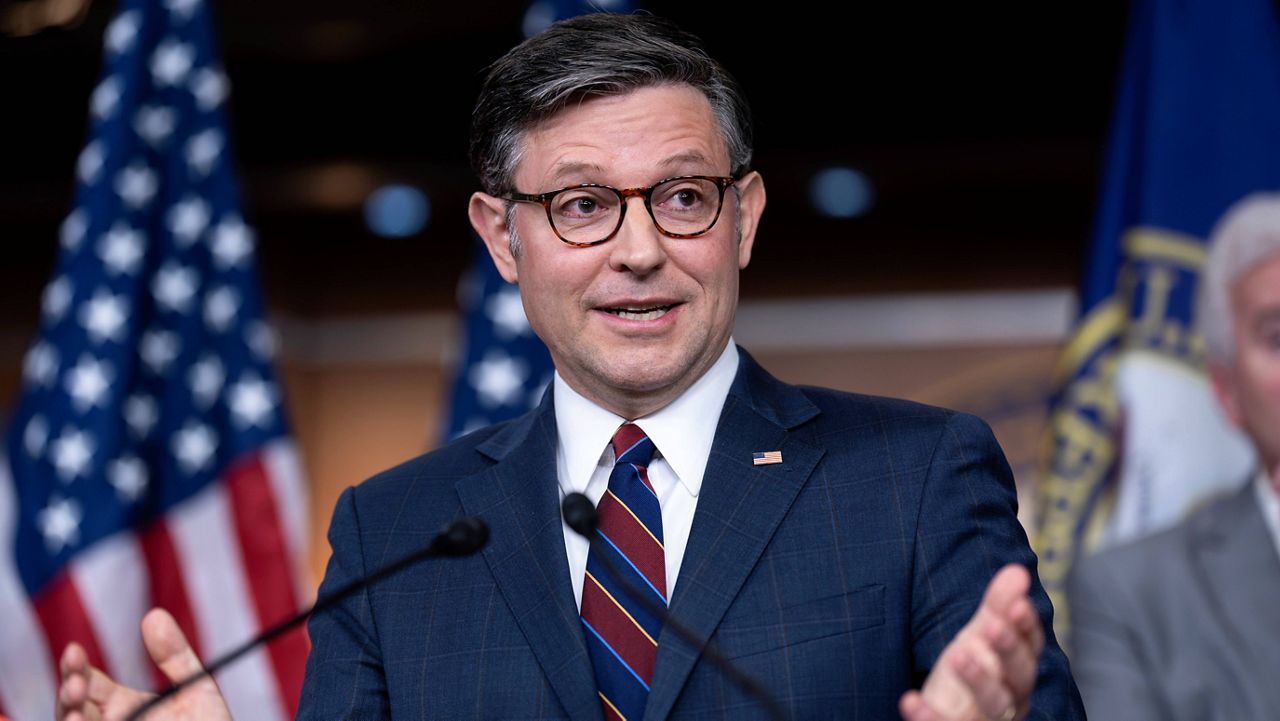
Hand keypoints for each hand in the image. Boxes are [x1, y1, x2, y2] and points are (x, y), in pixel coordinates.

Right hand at [56, 608, 232, 720]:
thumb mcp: (195, 688)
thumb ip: (175, 655)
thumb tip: (153, 615)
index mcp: (121, 705)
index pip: (87, 682)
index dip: (76, 666)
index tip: (75, 650)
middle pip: (73, 706)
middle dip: (68, 690)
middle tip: (75, 679)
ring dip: (69, 715)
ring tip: (77, 702)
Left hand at [899, 564, 1043, 720]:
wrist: (948, 714)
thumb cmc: (972, 672)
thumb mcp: (980, 637)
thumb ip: (998, 607)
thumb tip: (1017, 570)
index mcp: (1018, 670)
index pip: (1030, 647)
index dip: (1025, 627)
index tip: (1018, 604)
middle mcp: (1010, 698)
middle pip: (1019, 676)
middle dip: (1008, 651)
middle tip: (993, 626)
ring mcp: (984, 718)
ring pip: (993, 706)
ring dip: (977, 680)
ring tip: (957, 655)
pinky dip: (928, 716)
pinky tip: (909, 699)